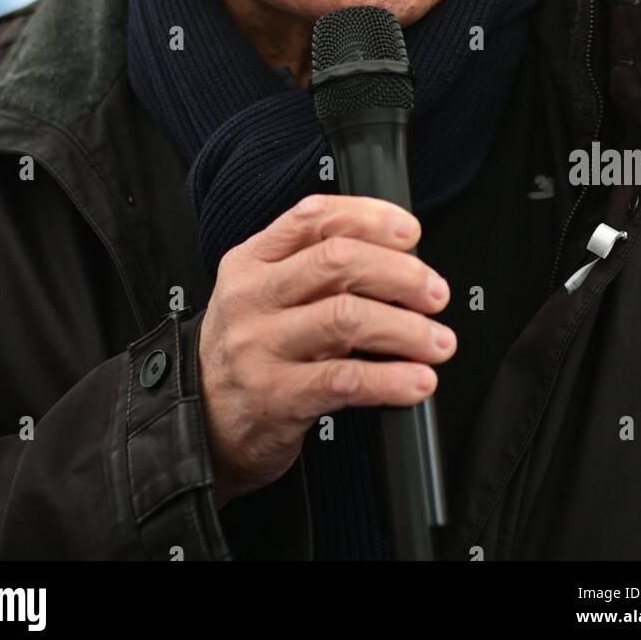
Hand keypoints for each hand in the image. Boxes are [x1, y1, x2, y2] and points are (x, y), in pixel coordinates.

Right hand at [197, 192, 454, 506]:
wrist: (201, 422)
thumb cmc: (250, 350)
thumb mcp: (266, 294)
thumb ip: (316, 269)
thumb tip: (400, 260)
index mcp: (251, 260)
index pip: (314, 217)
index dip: (370, 217)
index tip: (410, 233)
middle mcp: (252, 296)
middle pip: (338, 262)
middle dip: (401, 274)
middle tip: (435, 293)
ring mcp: (261, 347)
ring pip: (346, 318)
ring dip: (407, 329)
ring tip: (439, 341)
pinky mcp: (276, 397)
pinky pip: (345, 380)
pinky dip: (392, 379)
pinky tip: (417, 380)